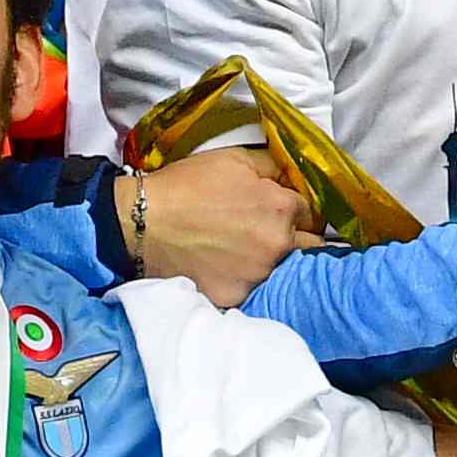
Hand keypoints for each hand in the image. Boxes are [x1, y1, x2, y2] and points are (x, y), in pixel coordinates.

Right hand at [120, 139, 306, 300]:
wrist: (143, 223)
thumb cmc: (187, 186)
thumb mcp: (235, 159)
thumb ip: (274, 166)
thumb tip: (294, 176)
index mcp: (281, 207)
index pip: (313, 212)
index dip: (299, 209)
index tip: (284, 209)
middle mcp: (278, 245)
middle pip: (309, 246)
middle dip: (297, 237)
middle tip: (269, 231)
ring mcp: (258, 275)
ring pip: (283, 269)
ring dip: (271, 260)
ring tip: (242, 250)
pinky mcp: (237, 297)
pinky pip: (254, 289)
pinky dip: (244, 279)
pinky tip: (225, 266)